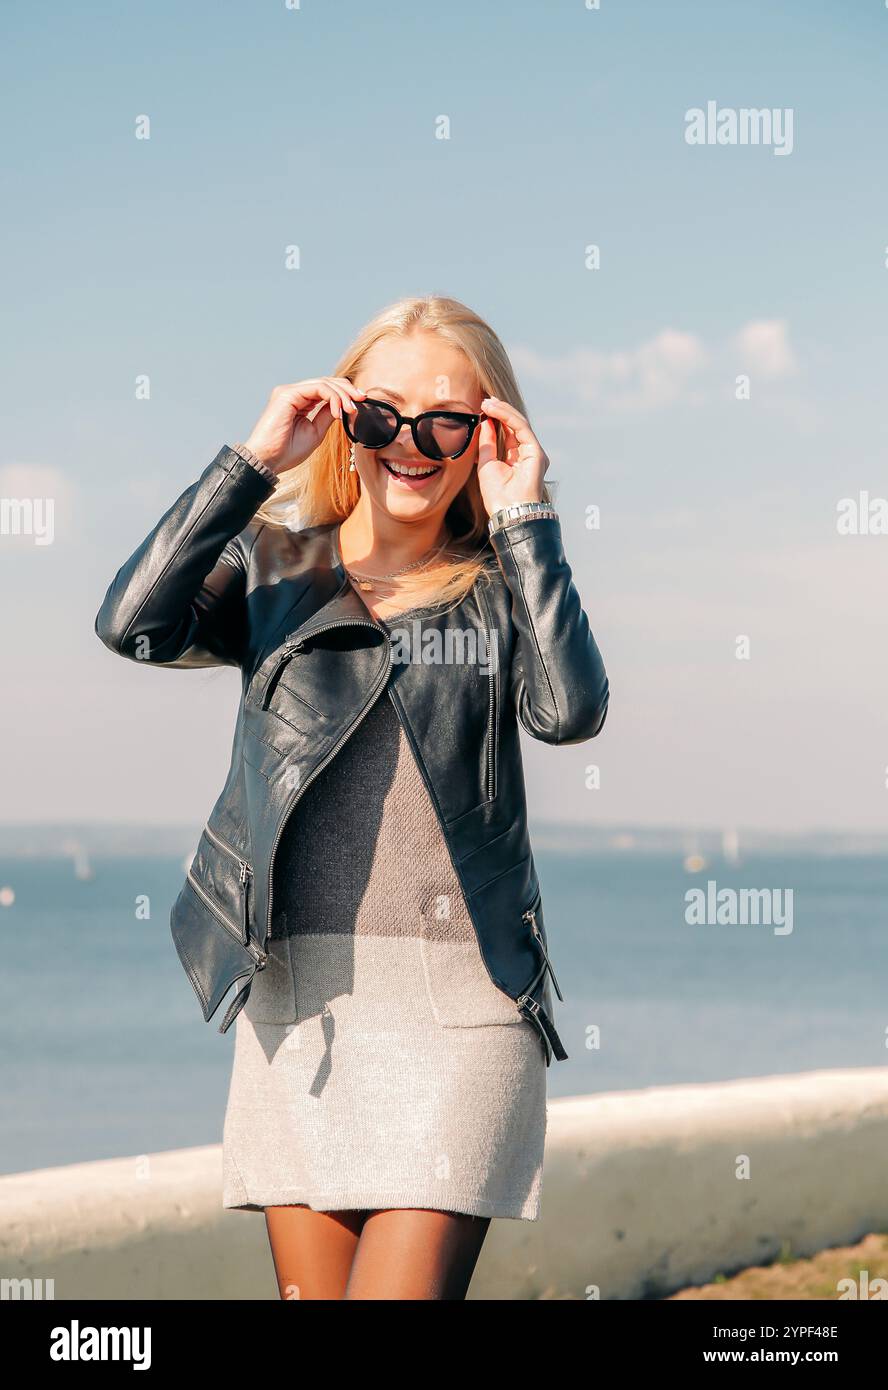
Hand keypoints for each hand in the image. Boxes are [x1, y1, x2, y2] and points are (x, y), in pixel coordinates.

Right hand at [243, 378, 365, 475]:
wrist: (268, 461)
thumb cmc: (287, 451)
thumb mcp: (316, 432)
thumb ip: (327, 416)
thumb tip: (343, 405)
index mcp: (299, 401)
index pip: (326, 390)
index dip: (345, 393)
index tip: (361, 403)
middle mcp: (293, 393)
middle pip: (326, 382)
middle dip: (347, 390)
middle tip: (362, 399)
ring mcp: (289, 391)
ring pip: (324, 383)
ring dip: (342, 394)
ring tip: (352, 409)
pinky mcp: (287, 394)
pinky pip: (317, 388)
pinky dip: (332, 397)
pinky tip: (339, 411)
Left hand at [475, 397, 548, 516]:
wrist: (508, 511)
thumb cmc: (497, 495)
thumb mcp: (486, 463)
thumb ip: (488, 442)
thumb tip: (486, 422)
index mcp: (516, 457)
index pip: (508, 431)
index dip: (496, 417)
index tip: (483, 406)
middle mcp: (527, 452)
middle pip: (514, 424)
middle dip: (500, 410)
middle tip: (485, 399)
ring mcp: (533, 452)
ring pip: (519, 423)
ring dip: (502, 410)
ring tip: (487, 402)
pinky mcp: (536, 452)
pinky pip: (522, 428)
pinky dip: (507, 417)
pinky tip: (494, 410)